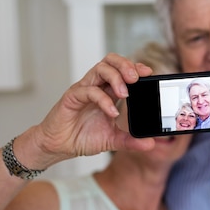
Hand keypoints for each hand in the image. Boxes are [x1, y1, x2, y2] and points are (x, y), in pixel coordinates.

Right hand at [22, 53, 155, 168]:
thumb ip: (130, 141)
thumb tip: (150, 144)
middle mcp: (96, 87)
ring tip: (125, 93)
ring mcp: (84, 90)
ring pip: (100, 69)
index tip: (148, 73)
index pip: (122, 71)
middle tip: (136, 78)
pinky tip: (111, 112)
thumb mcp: (112, 141)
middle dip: (126, 65)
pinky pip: (88, 91)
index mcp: (107, 92)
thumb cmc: (81, 137)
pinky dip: (103, 100)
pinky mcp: (72, 97)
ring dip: (115, 77)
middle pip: (110, 62)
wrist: (58, 147)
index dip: (135, 68)